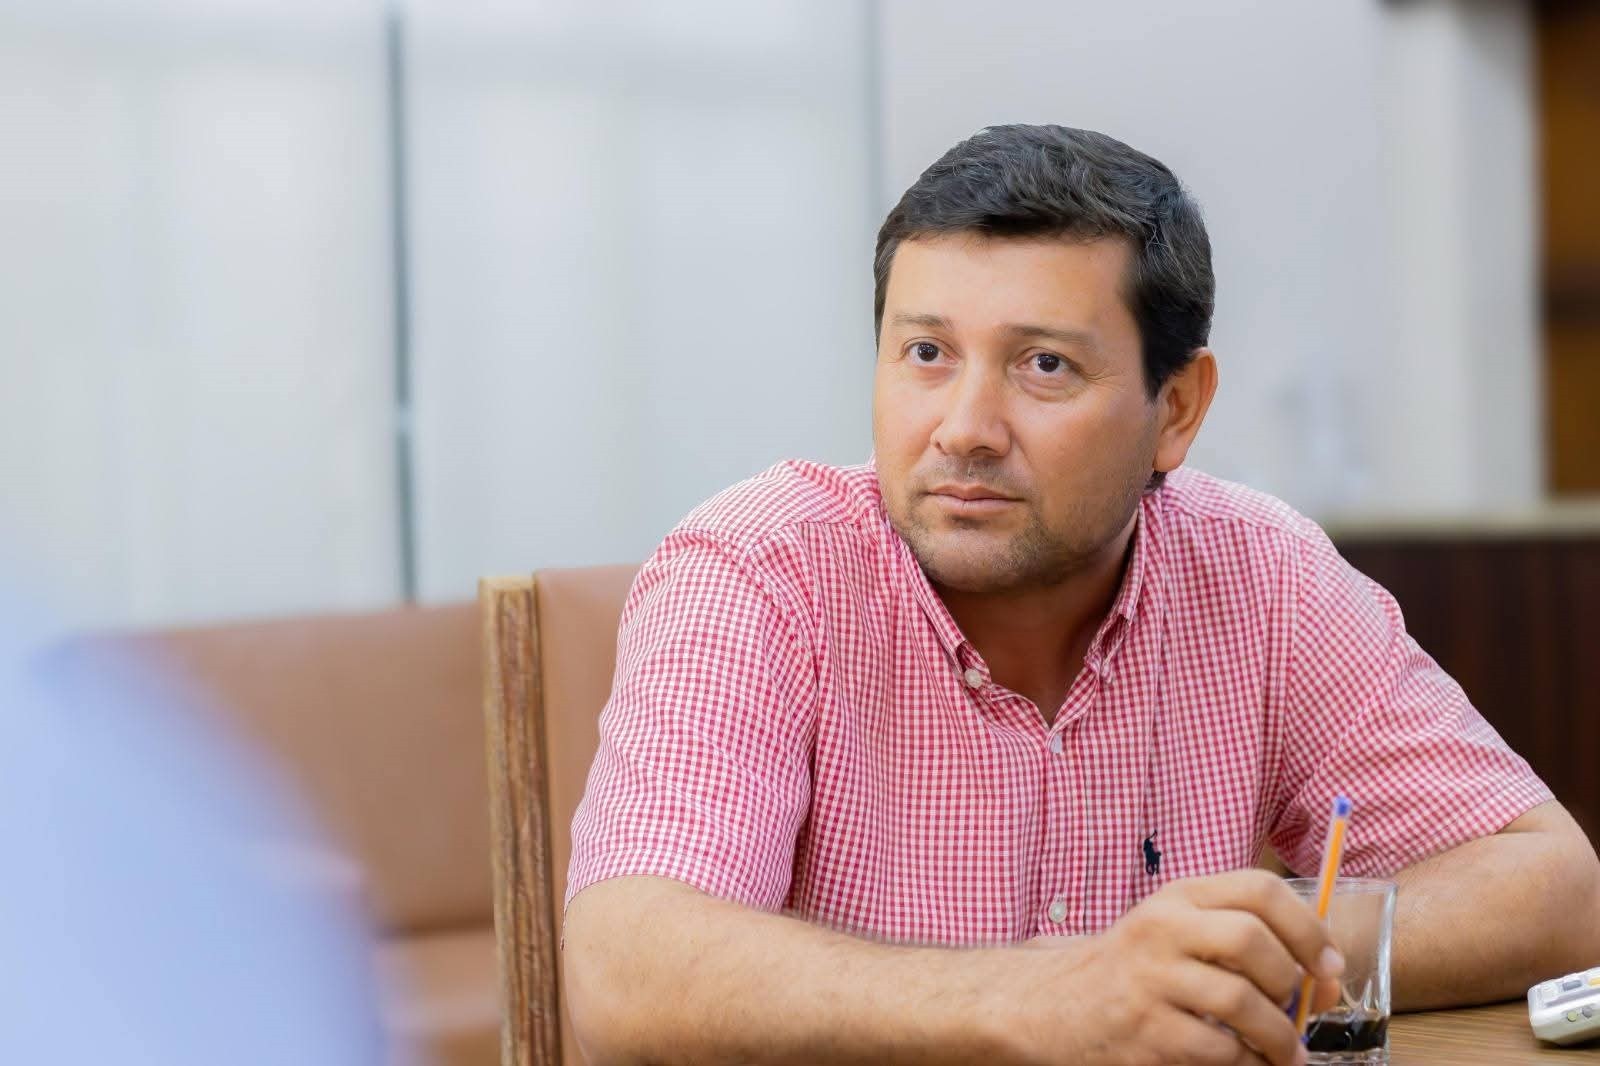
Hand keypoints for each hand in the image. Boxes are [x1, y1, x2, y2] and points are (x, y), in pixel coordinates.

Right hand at [1008, 870, 1343, 1064]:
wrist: (1051, 1005)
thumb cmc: (1131, 970)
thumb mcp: (1175, 933)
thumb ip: (1238, 943)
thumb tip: (1323, 978)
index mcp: (1179, 897)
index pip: (1259, 889)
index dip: (1308, 927)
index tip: (1328, 964)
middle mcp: (1162, 928)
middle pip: (1251, 941)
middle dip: (1291, 982)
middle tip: (1301, 1010)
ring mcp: (1150, 980)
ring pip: (1241, 1002)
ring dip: (1279, 1037)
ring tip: (1287, 1054)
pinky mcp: (1144, 1031)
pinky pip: (1219, 1050)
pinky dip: (1248, 1064)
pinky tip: (1249, 1064)